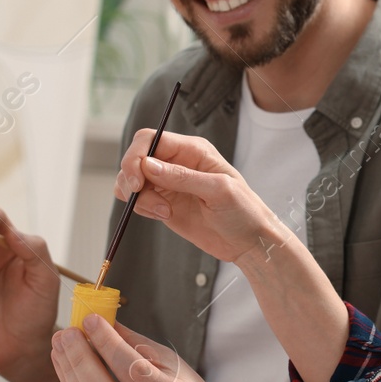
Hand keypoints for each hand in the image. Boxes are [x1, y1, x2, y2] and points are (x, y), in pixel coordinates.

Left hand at [51, 315, 243, 381]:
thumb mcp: (173, 366)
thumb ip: (136, 345)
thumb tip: (104, 321)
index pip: (133, 370)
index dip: (108, 343)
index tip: (91, 320)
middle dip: (79, 359)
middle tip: (67, 333)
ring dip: (69, 375)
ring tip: (60, 347)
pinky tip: (67, 369)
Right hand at [115, 130, 284, 266]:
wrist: (249, 242)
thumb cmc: (243, 211)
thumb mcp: (218, 191)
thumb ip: (182, 177)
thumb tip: (147, 164)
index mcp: (192, 150)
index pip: (150, 139)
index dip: (136, 156)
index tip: (137, 181)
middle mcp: (177, 163)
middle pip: (135, 158)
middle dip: (131, 178)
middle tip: (141, 197)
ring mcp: (168, 184)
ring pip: (132, 180)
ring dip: (138, 197)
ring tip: (164, 212)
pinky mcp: (163, 203)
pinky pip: (138, 200)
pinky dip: (141, 208)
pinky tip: (163, 216)